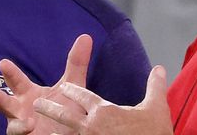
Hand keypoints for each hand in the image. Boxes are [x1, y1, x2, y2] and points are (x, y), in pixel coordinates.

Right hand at [0, 34, 92, 134]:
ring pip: (14, 127)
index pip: (16, 81)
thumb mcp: (72, 85)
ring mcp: (23, 127)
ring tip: (27, 124)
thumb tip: (85, 36)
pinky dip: (28, 133)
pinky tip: (35, 129)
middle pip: (6, 105)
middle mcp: (21, 110)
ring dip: (17, 127)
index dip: (10, 73)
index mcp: (27, 94)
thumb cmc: (65, 106)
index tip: (3, 62)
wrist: (72, 130)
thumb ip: (76, 64)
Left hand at [33, 65, 173, 134]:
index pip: (83, 96)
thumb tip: (159, 68)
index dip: (72, 91)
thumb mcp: (156, 108)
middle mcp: (92, 126)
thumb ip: (155, 86)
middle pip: (65, 114)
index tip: (64, 87)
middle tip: (37, 104)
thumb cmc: (153, 133)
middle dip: (50, 108)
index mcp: (104, 111)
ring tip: (44, 130)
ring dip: (55, 132)